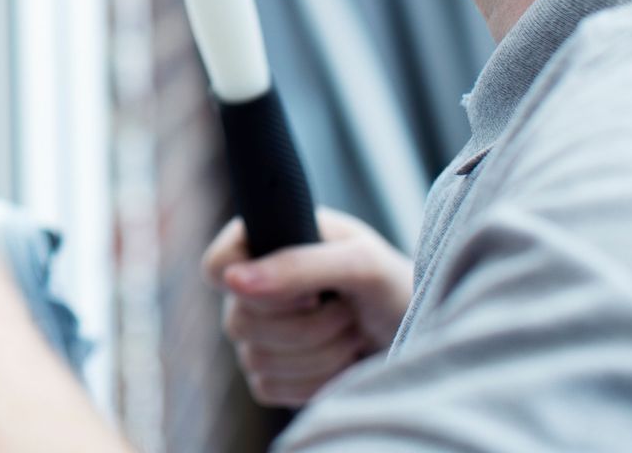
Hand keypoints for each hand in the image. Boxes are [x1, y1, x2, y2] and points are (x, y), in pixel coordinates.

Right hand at [202, 208, 412, 407]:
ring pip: (256, 360)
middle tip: (347, 310)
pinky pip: (268, 388)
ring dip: (320, 353)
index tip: (306, 293)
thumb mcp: (361, 262)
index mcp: (264, 242)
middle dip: (308, 326)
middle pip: (239, 322)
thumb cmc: (391, 284)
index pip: (216, 269)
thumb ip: (299, 266)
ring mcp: (257, 334)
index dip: (256, 288)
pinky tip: (341, 361)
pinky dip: (315, 382)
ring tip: (351, 332)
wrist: (415, 330)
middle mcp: (251, 287)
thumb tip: (233, 280)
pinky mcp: (270, 374)